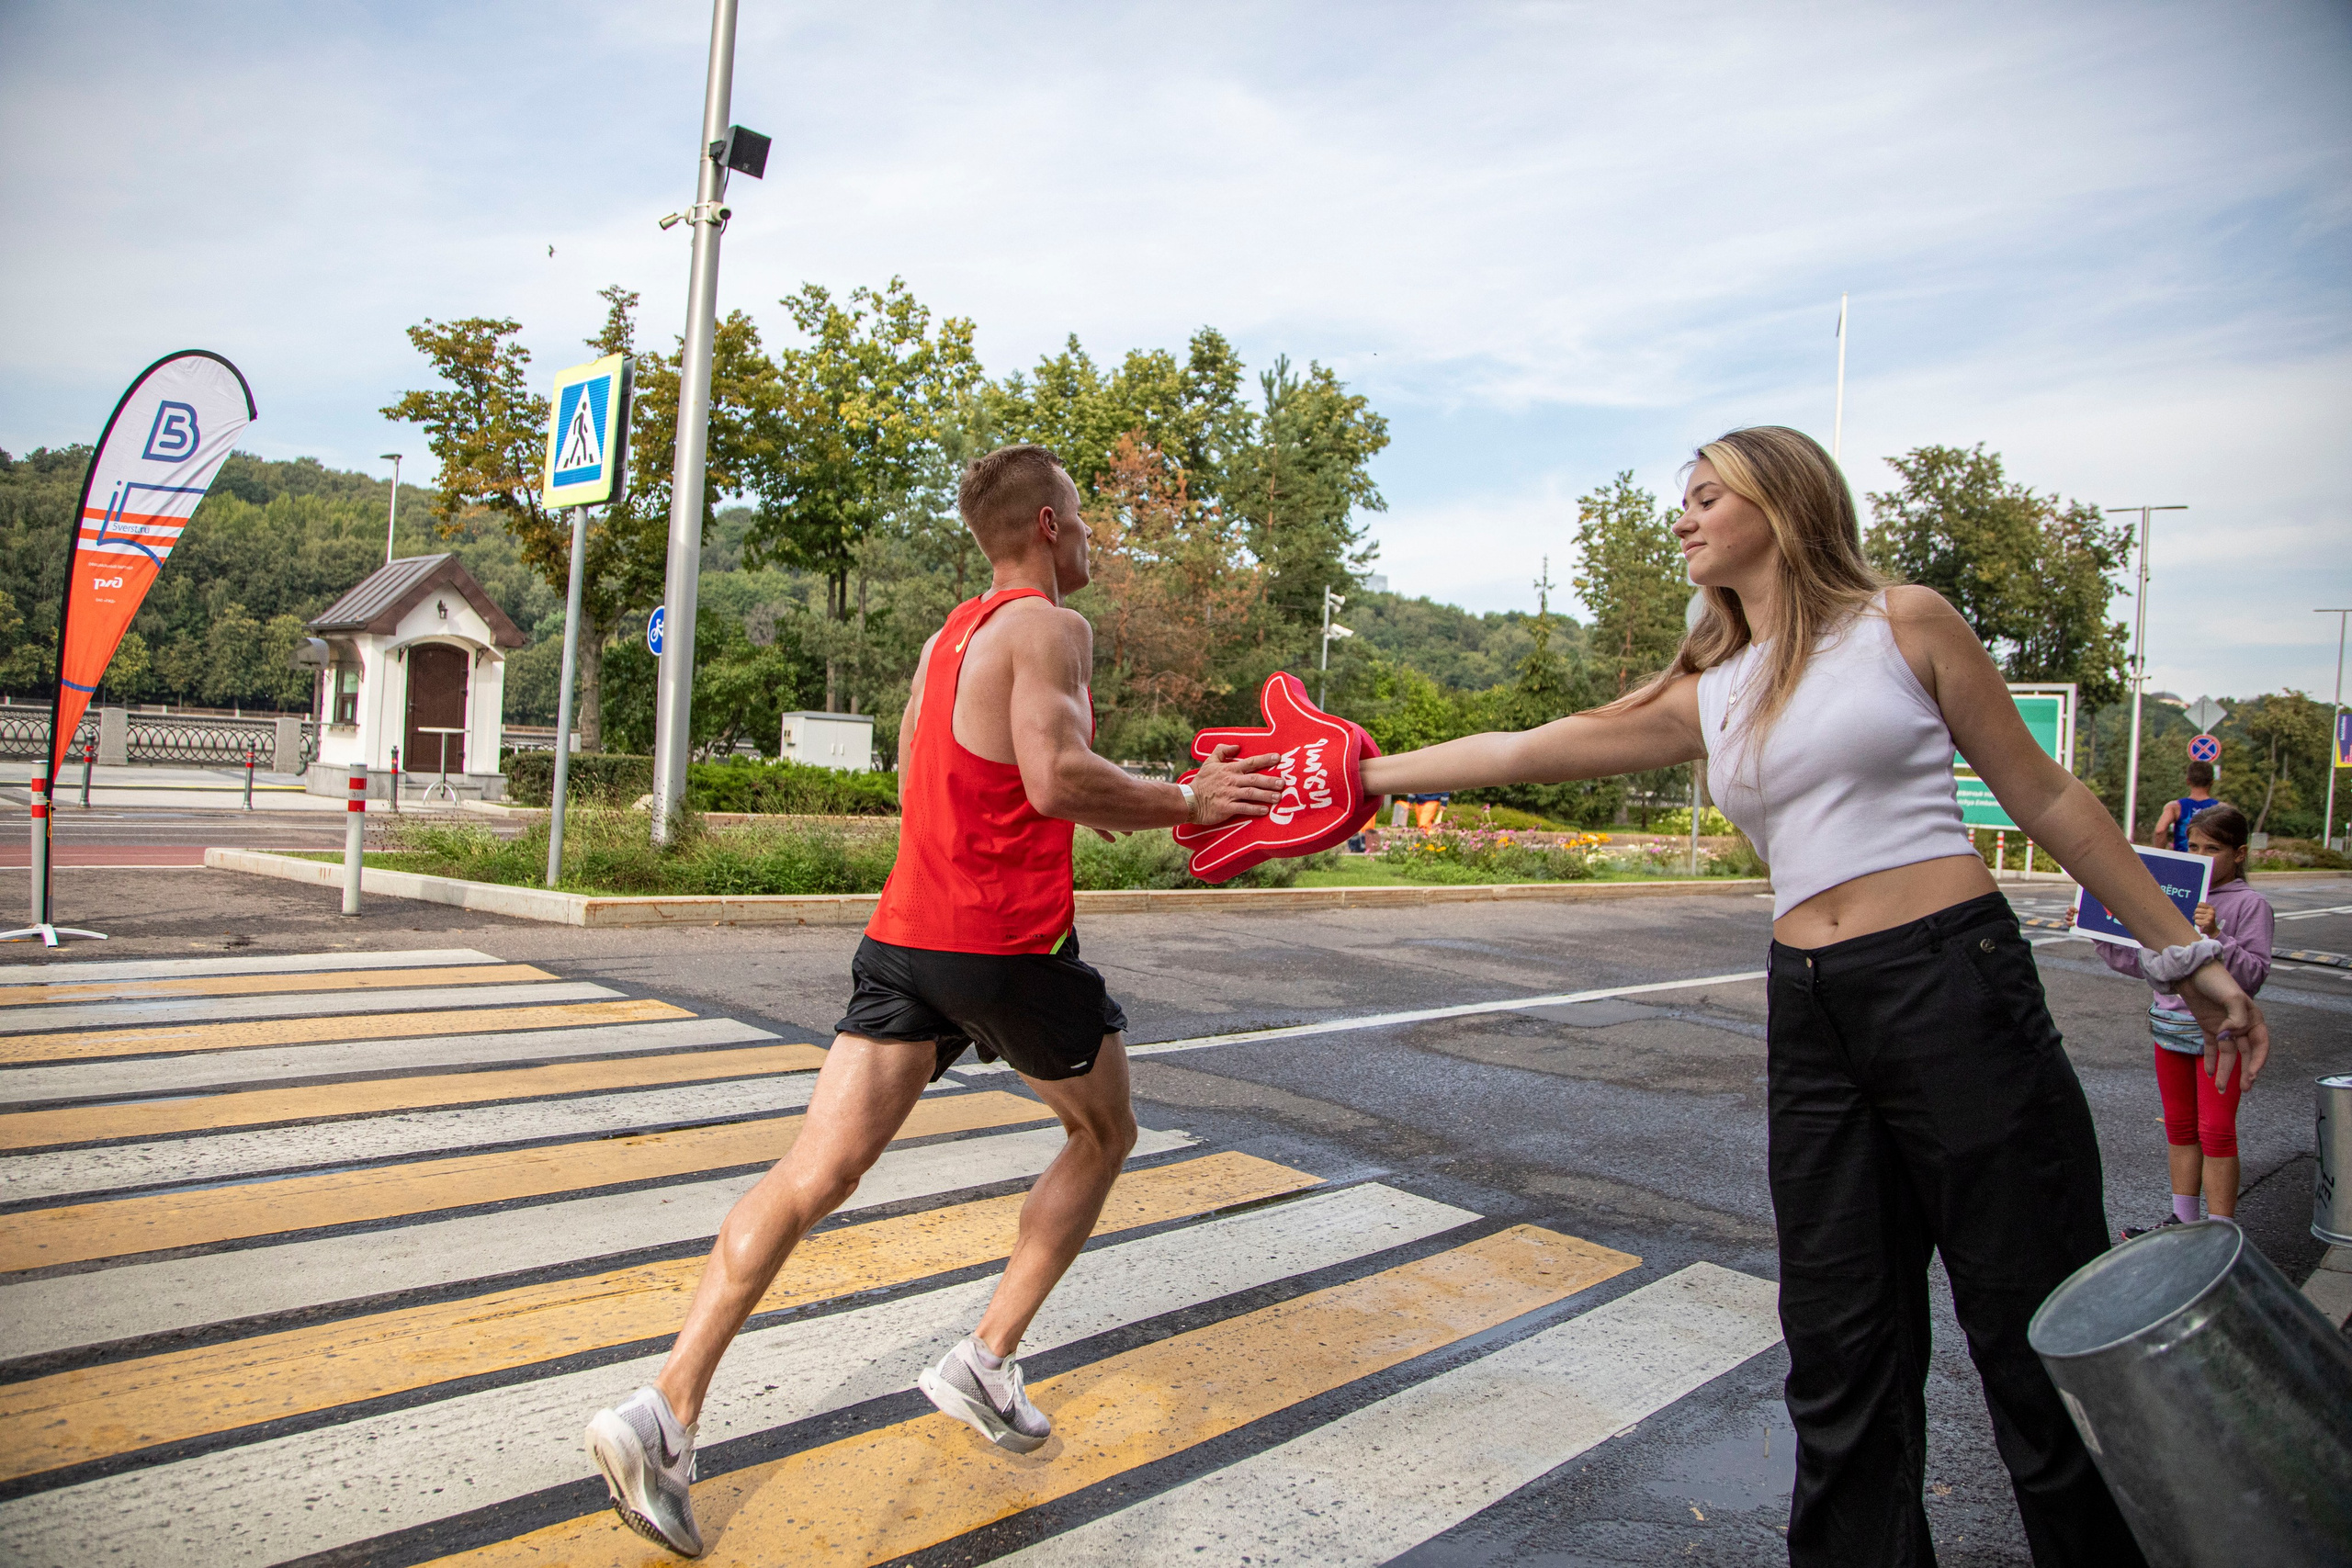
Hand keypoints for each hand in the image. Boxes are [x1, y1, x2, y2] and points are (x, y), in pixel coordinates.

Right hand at [1186, 744, 1283, 825]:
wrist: (1189, 800)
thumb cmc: (1201, 782)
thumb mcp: (1209, 762)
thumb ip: (1222, 751)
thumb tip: (1236, 745)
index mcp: (1229, 769)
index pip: (1250, 762)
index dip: (1265, 759)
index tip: (1278, 758)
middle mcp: (1231, 781)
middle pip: (1254, 779)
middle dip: (1270, 781)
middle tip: (1283, 783)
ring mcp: (1229, 794)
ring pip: (1251, 794)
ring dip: (1266, 795)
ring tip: (1279, 797)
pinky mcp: (1226, 808)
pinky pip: (1243, 808)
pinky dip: (1254, 809)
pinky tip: (1265, 811)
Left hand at [2174, 959, 2268, 1092]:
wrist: (2190, 971)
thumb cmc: (2215, 980)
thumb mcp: (2231, 996)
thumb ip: (2236, 1016)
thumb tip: (2232, 1035)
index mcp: (2252, 1018)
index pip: (2260, 1044)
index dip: (2258, 1060)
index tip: (2252, 1074)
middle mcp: (2241, 1025)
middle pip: (2246, 1053)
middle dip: (2245, 1072)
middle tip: (2244, 1089)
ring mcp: (2225, 1028)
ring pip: (2228, 1054)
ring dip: (2226, 1071)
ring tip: (2220, 1089)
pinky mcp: (2209, 1028)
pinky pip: (2212, 1048)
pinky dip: (2210, 1060)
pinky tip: (2208, 1074)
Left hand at [2193, 902, 2217, 935]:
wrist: (2213, 930)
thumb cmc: (2208, 920)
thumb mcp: (2207, 912)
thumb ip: (2201, 908)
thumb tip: (2194, 910)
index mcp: (2211, 908)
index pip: (2199, 904)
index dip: (2198, 909)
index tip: (2201, 913)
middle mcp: (2211, 912)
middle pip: (2196, 910)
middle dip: (2196, 914)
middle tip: (2200, 918)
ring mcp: (2210, 917)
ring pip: (2196, 916)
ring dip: (2196, 919)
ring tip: (2201, 921)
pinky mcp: (2207, 923)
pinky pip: (2196, 921)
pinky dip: (2197, 923)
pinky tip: (2201, 925)